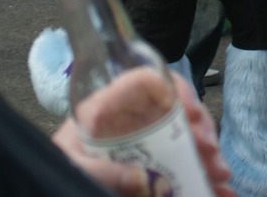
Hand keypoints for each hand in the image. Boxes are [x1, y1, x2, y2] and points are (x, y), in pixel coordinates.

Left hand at [54, 71, 235, 196]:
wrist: (47, 185)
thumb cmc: (56, 170)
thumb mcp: (71, 167)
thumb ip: (100, 172)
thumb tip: (142, 180)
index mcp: (105, 109)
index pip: (143, 81)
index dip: (172, 90)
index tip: (189, 114)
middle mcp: (130, 120)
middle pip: (174, 108)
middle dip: (200, 127)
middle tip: (209, 151)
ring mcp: (144, 141)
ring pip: (186, 136)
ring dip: (209, 154)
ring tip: (219, 176)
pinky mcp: (153, 164)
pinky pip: (185, 163)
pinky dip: (204, 174)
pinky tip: (219, 189)